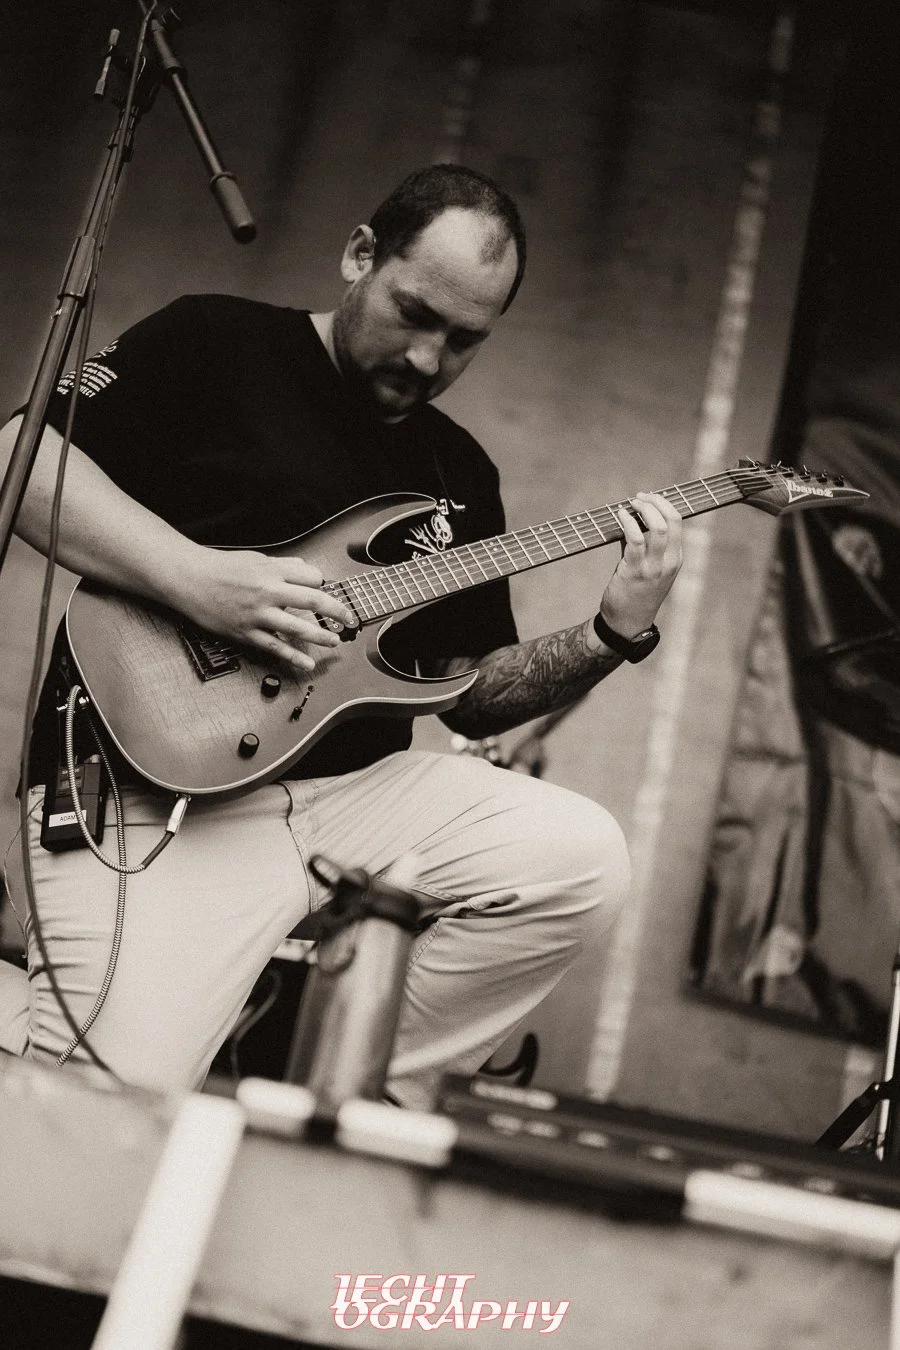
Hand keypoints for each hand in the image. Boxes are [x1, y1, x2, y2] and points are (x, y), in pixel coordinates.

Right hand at [179, 548, 355, 671]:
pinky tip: (307, 663)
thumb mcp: (255, 558)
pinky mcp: (246, 632)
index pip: (310, 577)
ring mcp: (258, 614)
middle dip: (336, 610)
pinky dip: (293, 657)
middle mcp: (268, 591)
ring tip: (335, 641)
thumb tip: (306, 569)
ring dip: (321, 636)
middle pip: (312, 600)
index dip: (322, 583)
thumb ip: (283, 565)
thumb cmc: (221, 568)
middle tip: (349, 618)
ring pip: (297, 627)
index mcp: (272, 570)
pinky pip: (275, 647)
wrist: (189, 580)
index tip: (325, 589)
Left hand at [599, 492, 682, 637]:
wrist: (627, 624)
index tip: (648, 497)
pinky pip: (634, 540)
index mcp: (675, 559)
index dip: (663, 504)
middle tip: (638, 497)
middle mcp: (669, 562)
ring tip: (630, 504)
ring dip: (642, 509)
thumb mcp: (649, 568)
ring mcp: (654, 567)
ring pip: (656, 528)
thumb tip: (632, 519)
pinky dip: (627, 523)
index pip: (678, 522)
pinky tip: (620, 516)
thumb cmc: (636, 594)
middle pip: (671, 520)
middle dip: (655, 502)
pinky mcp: (635, 572)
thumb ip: (643, 544)